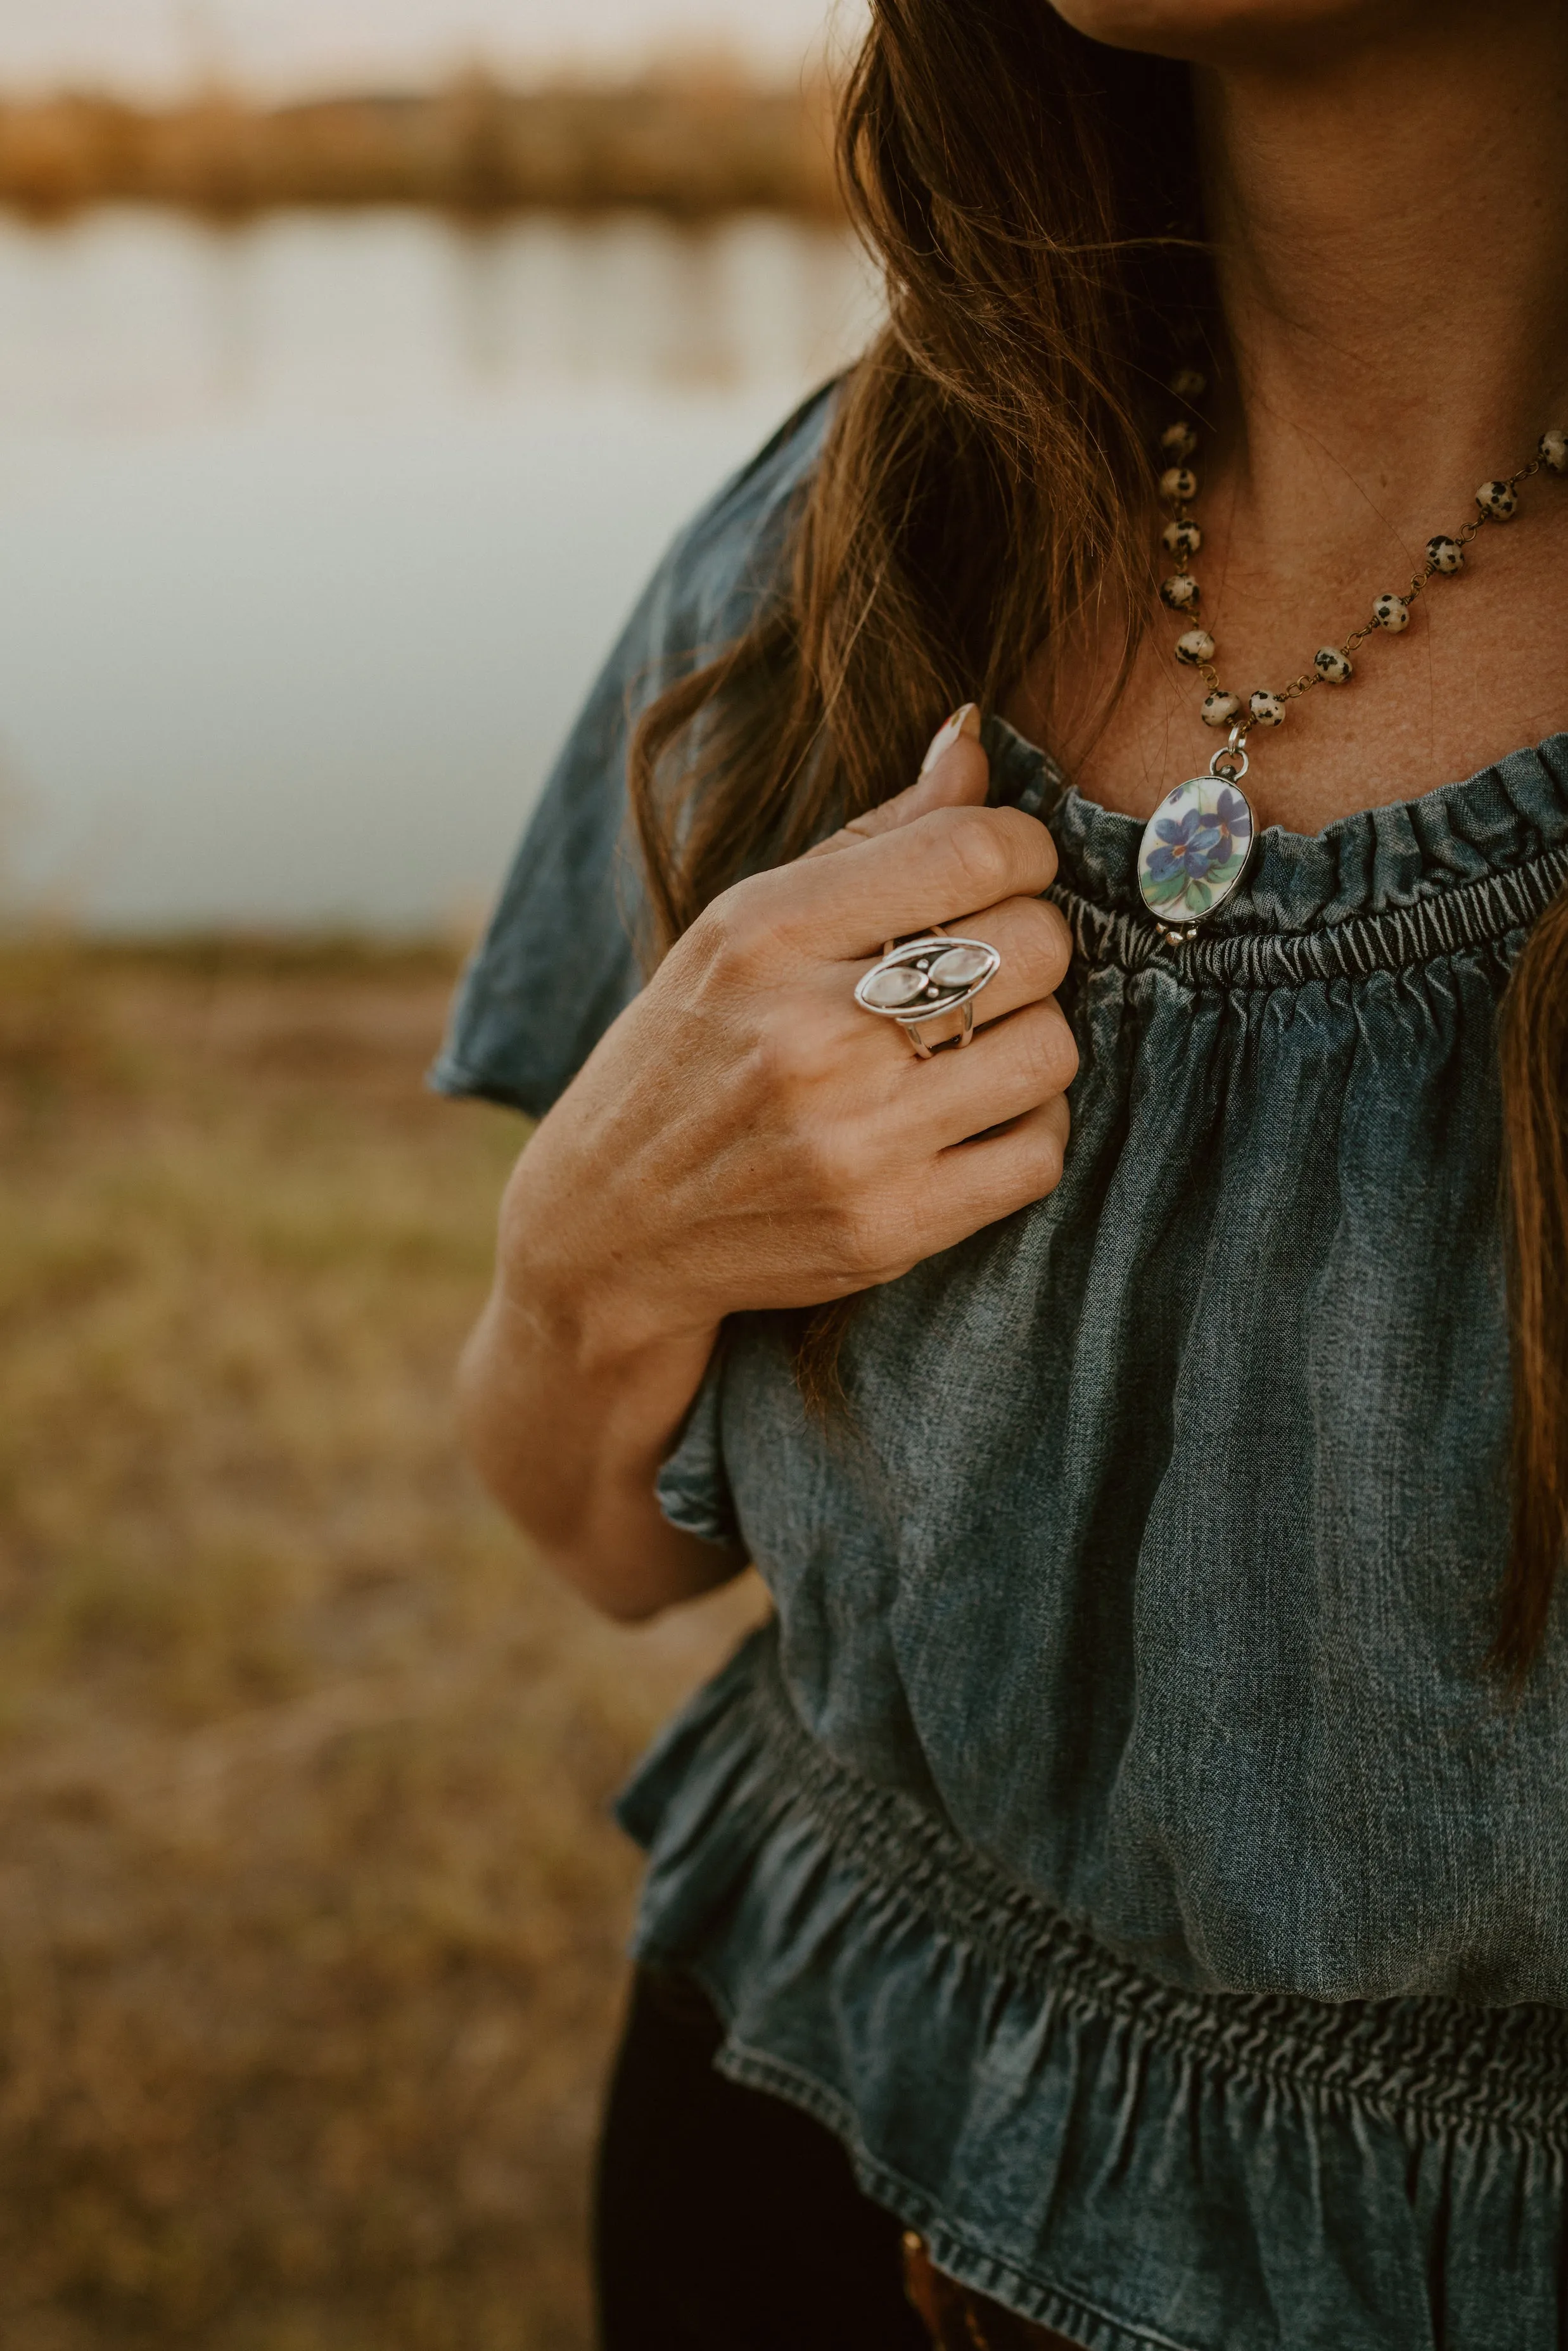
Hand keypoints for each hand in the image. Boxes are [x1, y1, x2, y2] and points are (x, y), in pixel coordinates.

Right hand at [501, 704, 1076, 1359]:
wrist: (610, 1226)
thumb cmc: (687, 1055)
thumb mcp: (743, 927)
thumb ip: (871, 839)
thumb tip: (976, 737)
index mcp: (768, 933)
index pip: (975, 852)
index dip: (1021, 851)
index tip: (1002, 872)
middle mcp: (811, 1034)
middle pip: (1035, 947)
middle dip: (1030, 945)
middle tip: (985, 967)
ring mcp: (855, 1139)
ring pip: (1051, 1050)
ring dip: (1030, 1042)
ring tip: (972, 1046)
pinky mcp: (890, 1228)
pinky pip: (1040, 1154)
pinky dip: (1025, 1130)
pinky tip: (968, 1119)